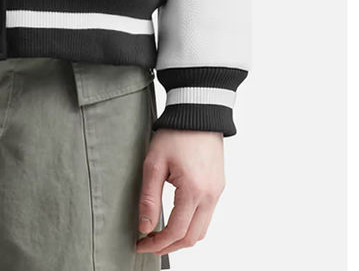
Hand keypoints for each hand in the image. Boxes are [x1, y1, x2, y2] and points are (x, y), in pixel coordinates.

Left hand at [133, 128, 224, 255]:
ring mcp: (217, 192)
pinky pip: (207, 216)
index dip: (157, 244)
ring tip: (159, 233)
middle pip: (192, 238)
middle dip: (169, 246)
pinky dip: (192, 225)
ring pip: (202, 230)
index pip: (176, 232)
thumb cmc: (175, 134)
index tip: (140, 244)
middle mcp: (210, 196)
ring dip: (182, 237)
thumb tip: (144, 226)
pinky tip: (175, 219)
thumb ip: (149, 198)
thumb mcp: (154, 163)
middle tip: (148, 243)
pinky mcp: (218, 186)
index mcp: (194, 191)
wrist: (198, 112)